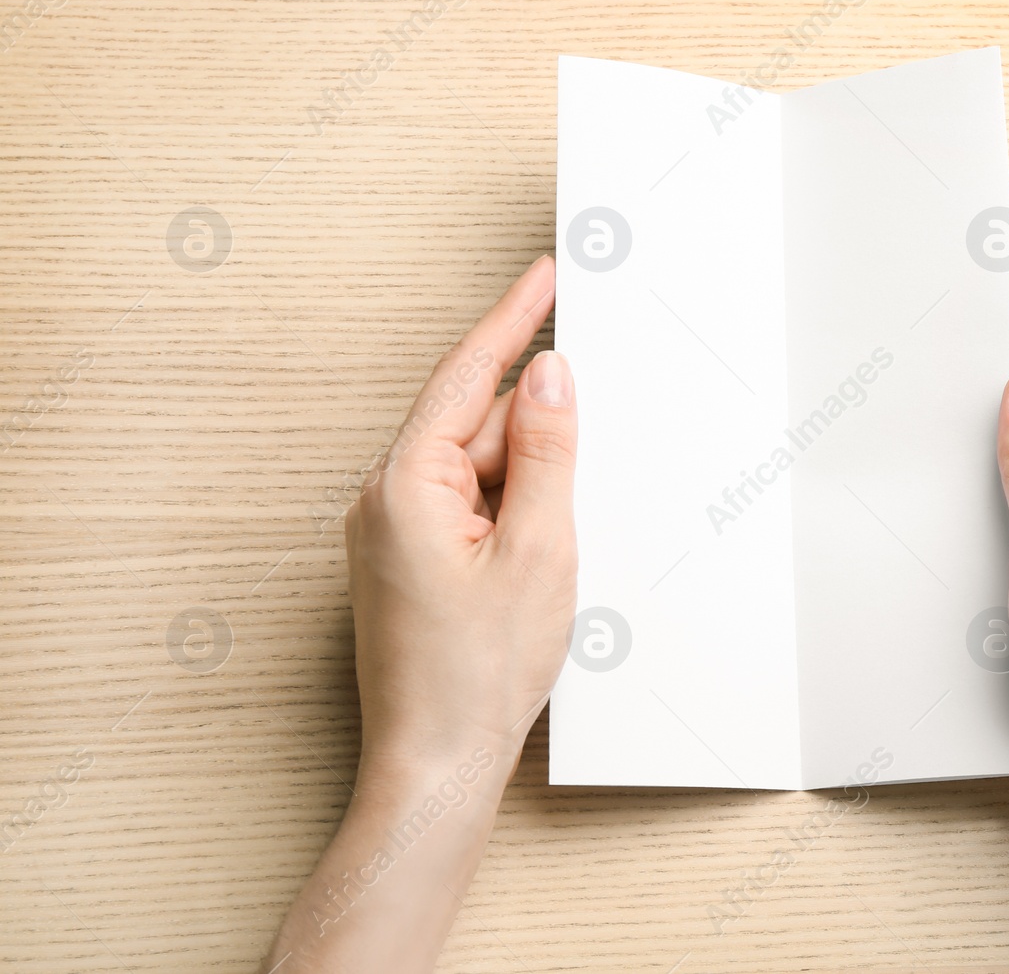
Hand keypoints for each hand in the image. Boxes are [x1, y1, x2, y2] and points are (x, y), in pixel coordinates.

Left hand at [346, 253, 575, 776]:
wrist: (436, 767)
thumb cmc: (477, 676)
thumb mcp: (539, 550)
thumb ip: (547, 452)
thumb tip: (551, 375)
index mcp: (405, 485)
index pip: (468, 374)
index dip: (513, 318)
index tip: (546, 274)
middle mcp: (385, 500)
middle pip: (475, 423)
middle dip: (537, 424)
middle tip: (590, 431)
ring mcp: (393, 534)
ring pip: (477, 469)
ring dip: (529, 479)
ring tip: (560, 541)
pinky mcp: (410, 563)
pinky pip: (469, 506)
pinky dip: (513, 508)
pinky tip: (544, 544)